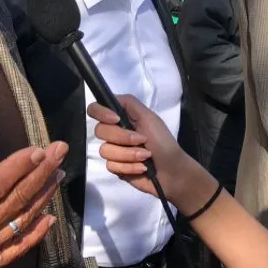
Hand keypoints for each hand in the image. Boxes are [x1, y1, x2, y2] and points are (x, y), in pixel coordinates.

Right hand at [0, 130, 65, 267]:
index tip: (37, 150)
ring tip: (59, 174)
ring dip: (43, 196)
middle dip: (41, 172)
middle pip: (16, 198)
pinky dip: (36, 234)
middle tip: (59, 151)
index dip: (18, 166)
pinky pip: (17, 249)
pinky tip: (50, 219)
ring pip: (22, 220)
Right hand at [88, 95, 207, 208]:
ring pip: (105, 150)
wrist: (172, 170)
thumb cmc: (162, 141)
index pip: (96, 109)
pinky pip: (111, 166)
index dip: (101, 113)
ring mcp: (114, 151)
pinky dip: (129, 167)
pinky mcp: (116, 167)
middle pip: (99, 130)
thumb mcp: (148, 117)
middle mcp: (114, 132)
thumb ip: (129, 103)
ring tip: (145, 156)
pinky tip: (141, 167)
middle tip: (141, 140)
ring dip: (128, 154)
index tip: (116, 119)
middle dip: (123, 137)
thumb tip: (109, 97)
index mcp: (121, 117)